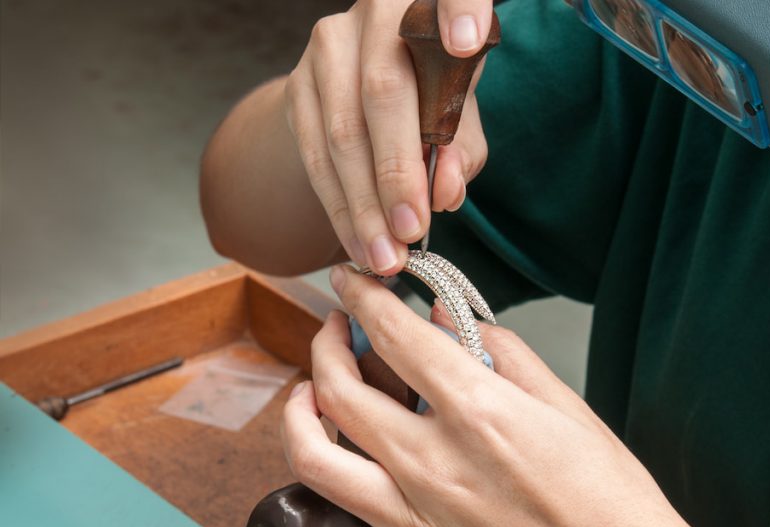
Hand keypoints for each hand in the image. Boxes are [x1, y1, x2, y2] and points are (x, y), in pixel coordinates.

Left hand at [237, 266, 764, 526]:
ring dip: (298, 414)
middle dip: (328, 341)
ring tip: (308, 396)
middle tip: (339, 328)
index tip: (353, 283)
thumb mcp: (565, 401)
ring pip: (317, 460)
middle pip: (341, 390)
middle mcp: (433, 465)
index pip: (395, 335)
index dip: (363, 297)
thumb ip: (500, 351)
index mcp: (476, 413)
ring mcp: (418, 522)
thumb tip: (448, 320)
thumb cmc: (609, 493)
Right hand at [284, 0, 492, 274]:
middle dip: (395, 174)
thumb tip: (444, 193)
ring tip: (383, 255)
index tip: (468, 40)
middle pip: (381, 92)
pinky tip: (356, 240)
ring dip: (361, 205)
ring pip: (339, 133)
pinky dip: (338, 206)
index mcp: (424, 4)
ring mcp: (328, 48)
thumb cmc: (432, 87)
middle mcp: (372, 15)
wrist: (366, 72)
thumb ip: (461, 146)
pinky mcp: (298, 85)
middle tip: (410, 231)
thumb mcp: (460, 107)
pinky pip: (313, 155)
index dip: (459, 10)